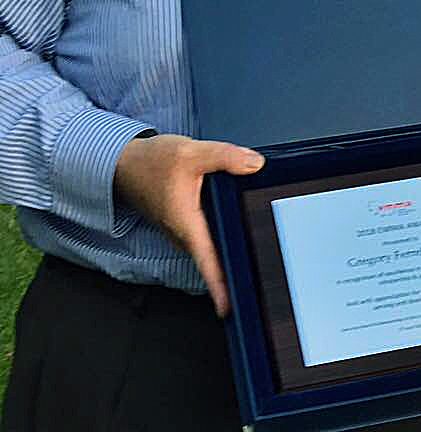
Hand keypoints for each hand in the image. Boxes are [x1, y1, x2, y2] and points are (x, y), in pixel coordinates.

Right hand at [114, 133, 263, 316]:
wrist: (123, 163)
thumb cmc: (150, 162)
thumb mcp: (192, 153)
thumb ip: (226, 157)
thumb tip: (255, 164)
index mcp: (186, 223)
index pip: (206, 260)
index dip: (218, 285)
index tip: (229, 306)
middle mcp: (182, 233)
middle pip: (211, 259)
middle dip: (230, 272)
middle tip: (256, 285)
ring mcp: (180, 230)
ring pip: (208, 247)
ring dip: (225, 256)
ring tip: (251, 266)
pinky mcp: (181, 223)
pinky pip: (204, 236)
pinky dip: (219, 238)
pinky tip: (235, 233)